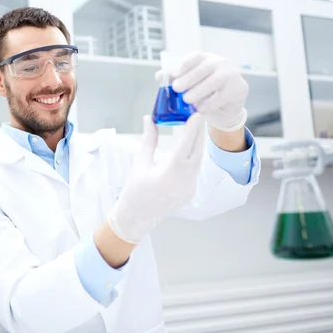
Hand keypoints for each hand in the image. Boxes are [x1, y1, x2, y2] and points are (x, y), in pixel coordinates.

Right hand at [106, 113, 204, 243]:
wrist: (137, 217)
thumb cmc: (134, 190)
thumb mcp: (140, 163)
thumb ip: (148, 140)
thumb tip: (149, 119)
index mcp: (169, 174)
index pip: (185, 146)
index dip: (191, 129)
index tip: (196, 115)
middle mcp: (183, 181)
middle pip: (196, 151)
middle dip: (197, 133)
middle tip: (197, 116)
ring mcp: (189, 188)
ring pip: (198, 161)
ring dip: (197, 144)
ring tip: (194, 129)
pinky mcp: (190, 192)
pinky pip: (195, 170)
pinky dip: (194, 156)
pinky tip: (191, 147)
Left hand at [156, 52, 248, 131]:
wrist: (225, 107)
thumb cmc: (204, 92)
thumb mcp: (189, 84)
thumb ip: (175, 79)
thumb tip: (159, 75)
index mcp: (206, 59)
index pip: (195, 57)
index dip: (183, 65)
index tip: (173, 75)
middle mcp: (220, 63)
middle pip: (204, 67)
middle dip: (189, 78)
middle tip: (176, 89)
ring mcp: (231, 74)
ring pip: (214, 81)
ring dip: (198, 91)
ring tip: (186, 100)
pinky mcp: (238, 89)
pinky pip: (222, 96)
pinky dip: (208, 104)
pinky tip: (199, 109)